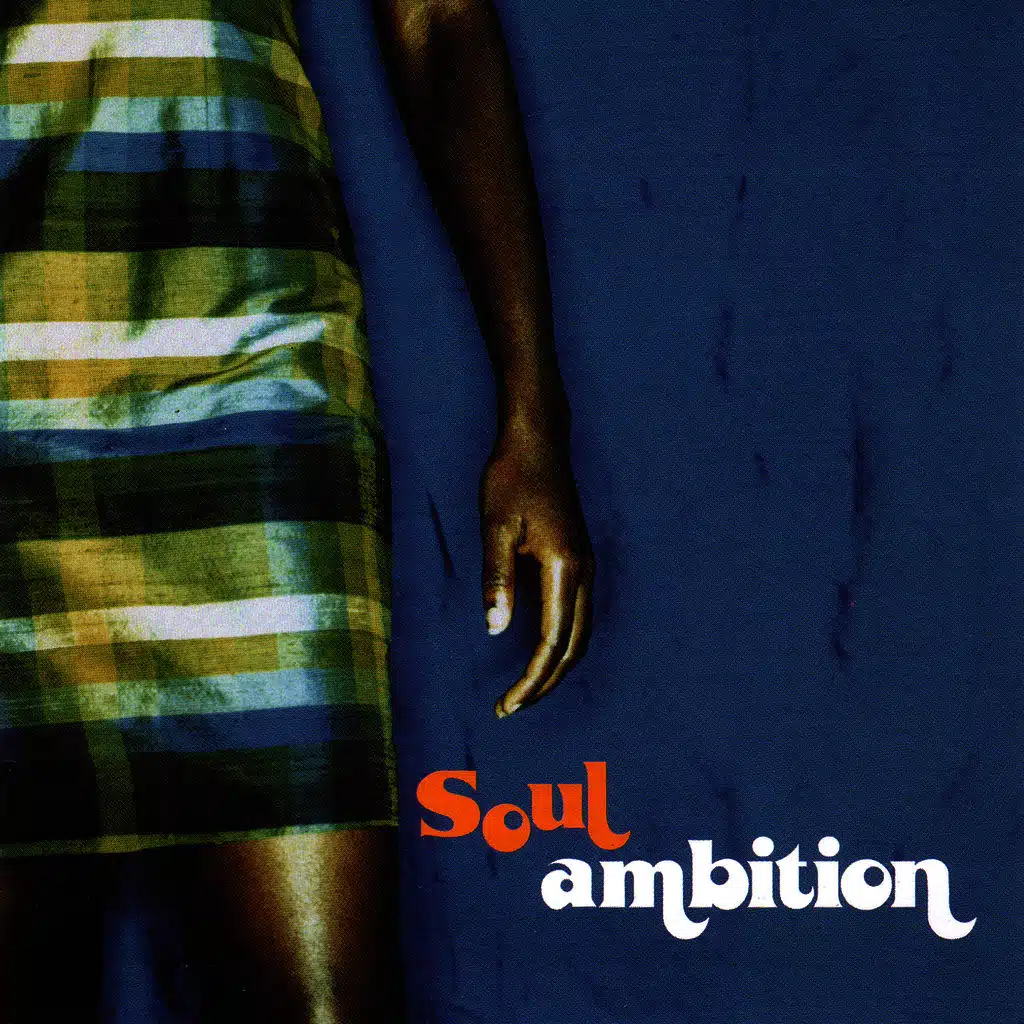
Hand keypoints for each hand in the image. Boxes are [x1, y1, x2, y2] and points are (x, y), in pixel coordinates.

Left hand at [479, 417, 593, 716]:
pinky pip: (578, 615)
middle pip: (573, 647)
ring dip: (556, 665)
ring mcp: (586, 565)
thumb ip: (497, 579)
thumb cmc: (512, 478)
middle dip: (545, 683)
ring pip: (581, 633)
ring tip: (525, 688)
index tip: (506, 705)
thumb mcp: (495, 527)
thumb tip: (496, 630)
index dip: (530, 680)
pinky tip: (539, 650)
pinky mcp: (579, 558)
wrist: (538, 439)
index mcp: (564, 568)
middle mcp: (584, 571)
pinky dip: (562, 643)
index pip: (552, 643)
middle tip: (511, 707)